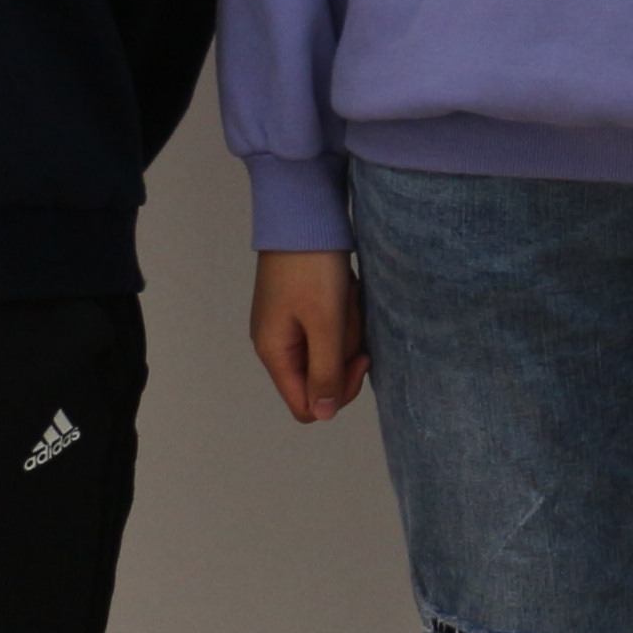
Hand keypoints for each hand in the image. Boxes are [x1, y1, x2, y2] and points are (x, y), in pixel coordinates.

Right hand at [250, 249, 368, 423]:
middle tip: (349, 317)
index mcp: (275, 353)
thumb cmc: (312, 268)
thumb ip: (325, 372)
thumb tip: (321, 415)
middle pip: (321, 375)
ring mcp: (289, 325)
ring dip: (346, 328)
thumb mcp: (325, 323)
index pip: (305, 404)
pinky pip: (330, 327)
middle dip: (344, 350)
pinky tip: (345, 290)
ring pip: (330, 350)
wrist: (304, 216)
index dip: (336, 393)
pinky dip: (343, 314)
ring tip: (346, 296)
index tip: (358, 360)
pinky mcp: (303, 308)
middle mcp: (277, 344)